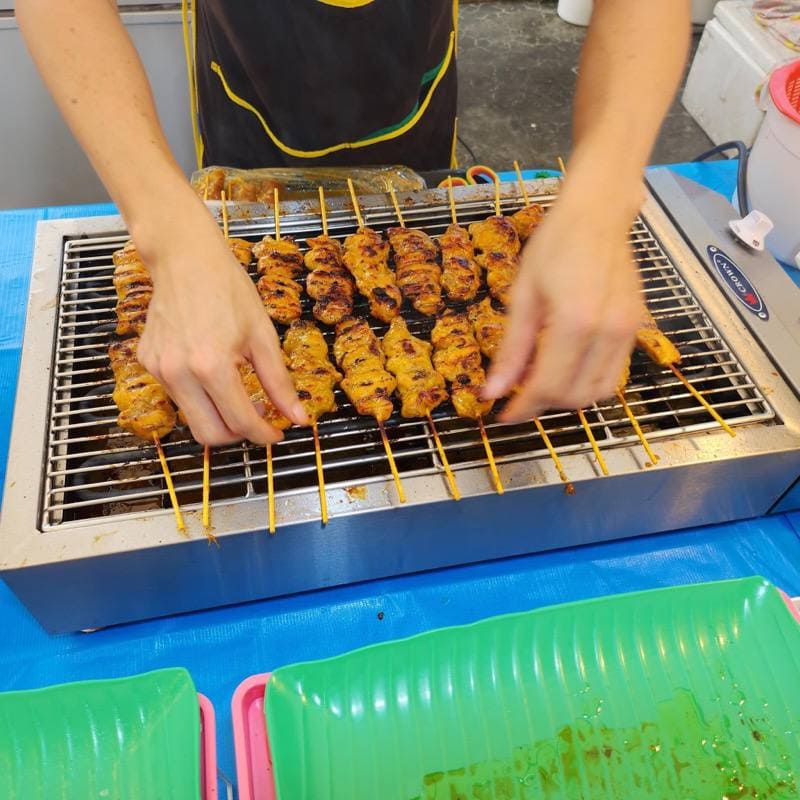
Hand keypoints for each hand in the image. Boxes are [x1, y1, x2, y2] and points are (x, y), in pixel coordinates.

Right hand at [136, 210, 306, 444]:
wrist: (184, 258)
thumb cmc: (227, 289)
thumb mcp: (262, 335)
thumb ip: (279, 382)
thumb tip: (298, 417)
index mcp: (212, 365)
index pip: (241, 422)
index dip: (264, 435)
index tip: (276, 434)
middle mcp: (179, 373)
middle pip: (210, 435)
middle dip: (238, 435)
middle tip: (257, 420)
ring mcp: (159, 370)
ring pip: (191, 419)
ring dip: (218, 417)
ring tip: (237, 393)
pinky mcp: (148, 363)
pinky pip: (177, 397)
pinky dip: (199, 397)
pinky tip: (211, 374)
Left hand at [484, 194, 640, 421]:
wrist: (599, 214)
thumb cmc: (554, 244)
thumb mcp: (522, 295)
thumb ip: (511, 349)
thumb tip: (491, 391)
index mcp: (576, 320)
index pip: (549, 385)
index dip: (523, 407)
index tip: (502, 414)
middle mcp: (608, 331)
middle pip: (575, 396)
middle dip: (543, 404)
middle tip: (518, 394)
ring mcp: (628, 331)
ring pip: (599, 392)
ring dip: (567, 398)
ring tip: (540, 383)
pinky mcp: (637, 328)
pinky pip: (613, 374)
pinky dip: (587, 382)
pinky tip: (564, 368)